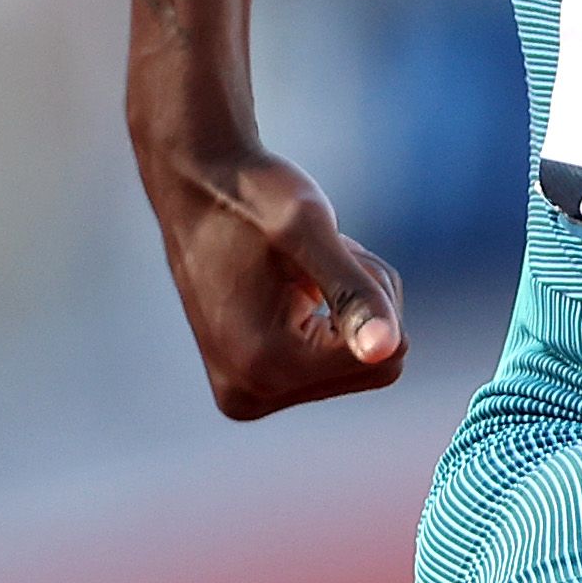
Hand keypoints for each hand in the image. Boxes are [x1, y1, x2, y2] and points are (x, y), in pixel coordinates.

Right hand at [138, 138, 406, 419]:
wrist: (194, 186)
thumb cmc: (251, 198)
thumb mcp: (310, 230)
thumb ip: (353, 292)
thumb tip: (387, 351)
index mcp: (266, 364)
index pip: (384, 360)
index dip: (372, 297)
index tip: (329, 258)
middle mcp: (251, 395)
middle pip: (371, 367)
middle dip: (359, 304)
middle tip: (312, 261)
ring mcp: (249, 396)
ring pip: (357, 363)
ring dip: (344, 306)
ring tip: (297, 270)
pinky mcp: (253, 388)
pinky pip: (331, 365)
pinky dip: (327, 319)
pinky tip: (289, 288)